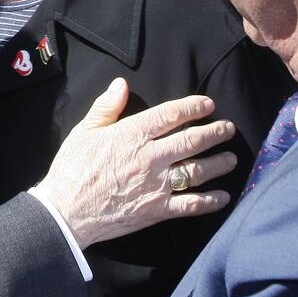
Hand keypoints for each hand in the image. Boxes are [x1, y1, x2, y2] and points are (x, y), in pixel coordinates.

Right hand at [33, 78, 237, 248]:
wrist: (66, 212)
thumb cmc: (72, 169)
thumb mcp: (84, 131)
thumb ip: (106, 107)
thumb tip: (121, 84)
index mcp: (132, 134)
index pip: (170, 115)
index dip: (193, 107)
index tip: (208, 104)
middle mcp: (150, 157)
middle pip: (192, 141)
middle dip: (215, 132)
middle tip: (228, 128)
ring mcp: (156, 185)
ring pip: (198, 171)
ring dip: (218, 163)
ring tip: (231, 158)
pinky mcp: (157, 210)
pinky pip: (191, 205)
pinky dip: (211, 201)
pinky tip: (223, 196)